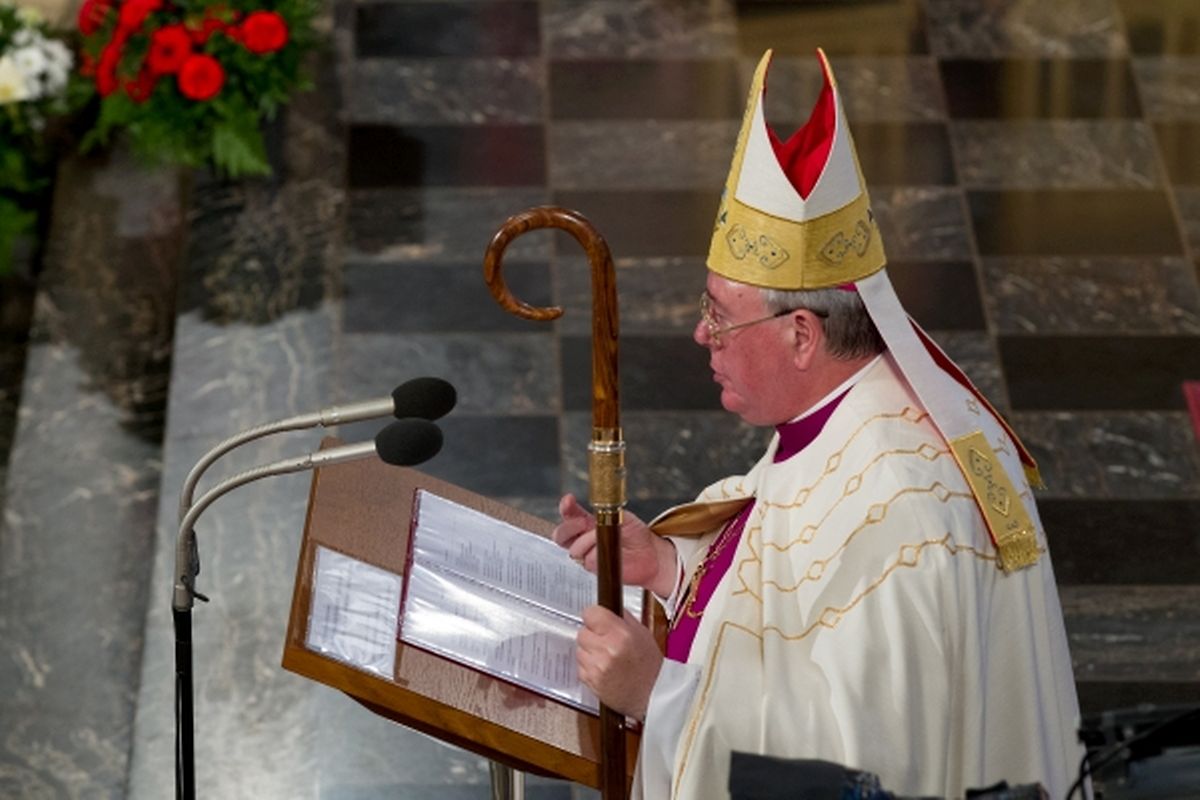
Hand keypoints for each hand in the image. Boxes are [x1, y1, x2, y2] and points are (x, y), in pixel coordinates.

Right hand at [552, 494, 676, 596]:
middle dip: (569, 527)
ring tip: (602, 537)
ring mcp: (587, 553)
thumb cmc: (635, 533)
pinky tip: (606, 551)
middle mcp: (583, 538)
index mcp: (587, 522)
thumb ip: (605, 515)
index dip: (566, 507)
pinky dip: (596, 554)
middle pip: (561, 535)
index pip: (569, 514)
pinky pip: (588, 560)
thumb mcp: (622, 517)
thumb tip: (592, 519)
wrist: (650, 554)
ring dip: (587, 541)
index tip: (568, 500)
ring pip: (574, 549)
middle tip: (583, 522)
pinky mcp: (594, 567)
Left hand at [577, 606, 662, 719]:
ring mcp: (596, 667)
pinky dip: (589, 666)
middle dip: (592, 634)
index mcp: (621, 634)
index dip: (595, 616)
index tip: (598, 619)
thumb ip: (622, 618)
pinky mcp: (590, 681)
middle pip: (582, 631)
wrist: (652, 695)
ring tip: (606, 657)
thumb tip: (607, 608)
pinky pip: (580, 666)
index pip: (591, 613)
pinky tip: (604, 669)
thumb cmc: (650, 666)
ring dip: (589, 651)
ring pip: (580, 649)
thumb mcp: (643, 633)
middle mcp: (606, 650)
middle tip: (606, 641)